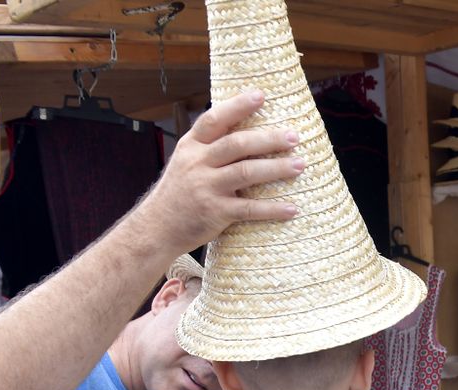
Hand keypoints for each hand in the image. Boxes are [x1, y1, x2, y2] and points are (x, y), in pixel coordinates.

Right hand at [137, 90, 304, 252]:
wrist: (158, 227)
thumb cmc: (180, 191)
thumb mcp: (188, 161)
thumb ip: (211, 146)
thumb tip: (247, 126)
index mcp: (191, 145)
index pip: (214, 119)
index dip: (237, 106)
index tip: (261, 95)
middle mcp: (197, 163)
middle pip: (236, 144)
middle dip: (268, 139)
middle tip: (294, 136)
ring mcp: (206, 187)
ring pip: (246, 172)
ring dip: (276, 168)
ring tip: (300, 165)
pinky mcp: (215, 212)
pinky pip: (249, 209)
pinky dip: (273, 209)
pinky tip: (292, 208)